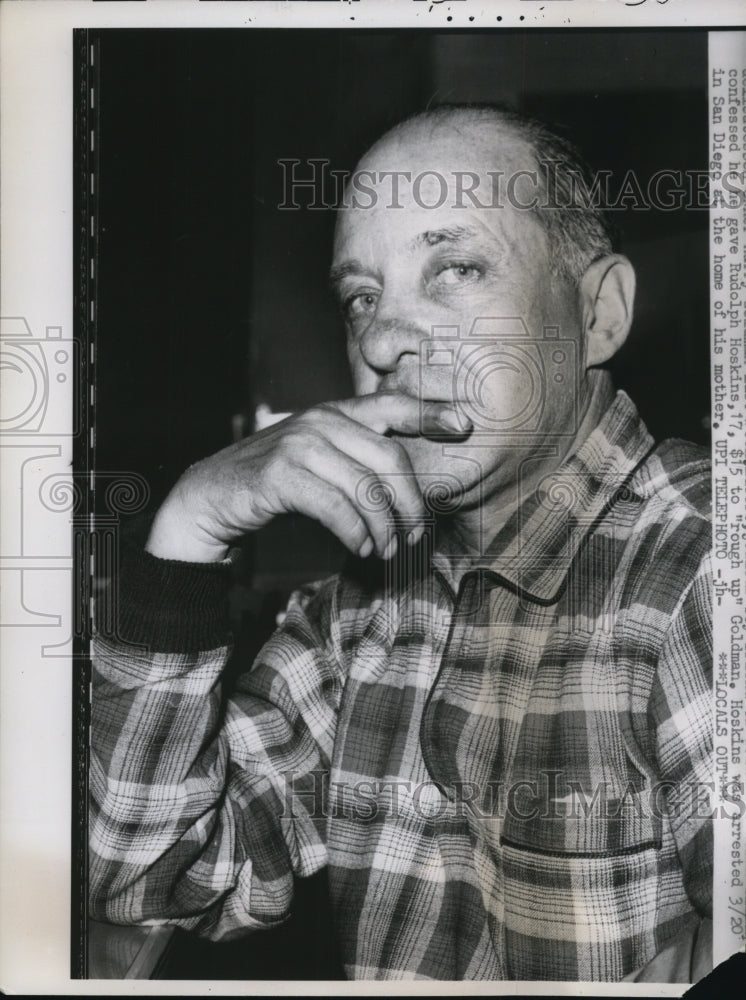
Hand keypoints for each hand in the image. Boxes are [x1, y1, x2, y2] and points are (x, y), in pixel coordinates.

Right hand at [145, 392, 469, 561]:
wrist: (211, 497)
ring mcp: (300, 444)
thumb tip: (408, 493)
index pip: (392, 404)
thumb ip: (356, 461)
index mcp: (335, 412)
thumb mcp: (318, 461)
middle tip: (416, 534)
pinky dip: (356, 533)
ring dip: (384, 527)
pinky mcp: (282, 474)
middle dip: (411, 502)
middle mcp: (321, 421)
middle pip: (390, 458)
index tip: (464, 424)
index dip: (430, 412)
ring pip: (367, 488)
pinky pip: (338, 507)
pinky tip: (361, 548)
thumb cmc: (274, 484)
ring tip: (387, 550)